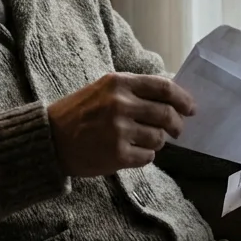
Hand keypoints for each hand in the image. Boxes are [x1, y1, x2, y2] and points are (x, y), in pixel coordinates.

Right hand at [47, 73, 196, 177]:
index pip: (163, 87)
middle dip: (177, 125)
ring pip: (159, 138)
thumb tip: (172, 96)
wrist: (49, 139)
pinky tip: (131, 153)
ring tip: (142, 141)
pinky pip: (147, 157)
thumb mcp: (103, 89)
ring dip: (157, 142)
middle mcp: (120, 104)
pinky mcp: (117, 154)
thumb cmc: (78, 113)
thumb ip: (134, 90)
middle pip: (166, 114)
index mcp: (118, 83)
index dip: (182, 98)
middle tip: (177, 131)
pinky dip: (145, 156)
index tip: (191, 108)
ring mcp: (118, 130)